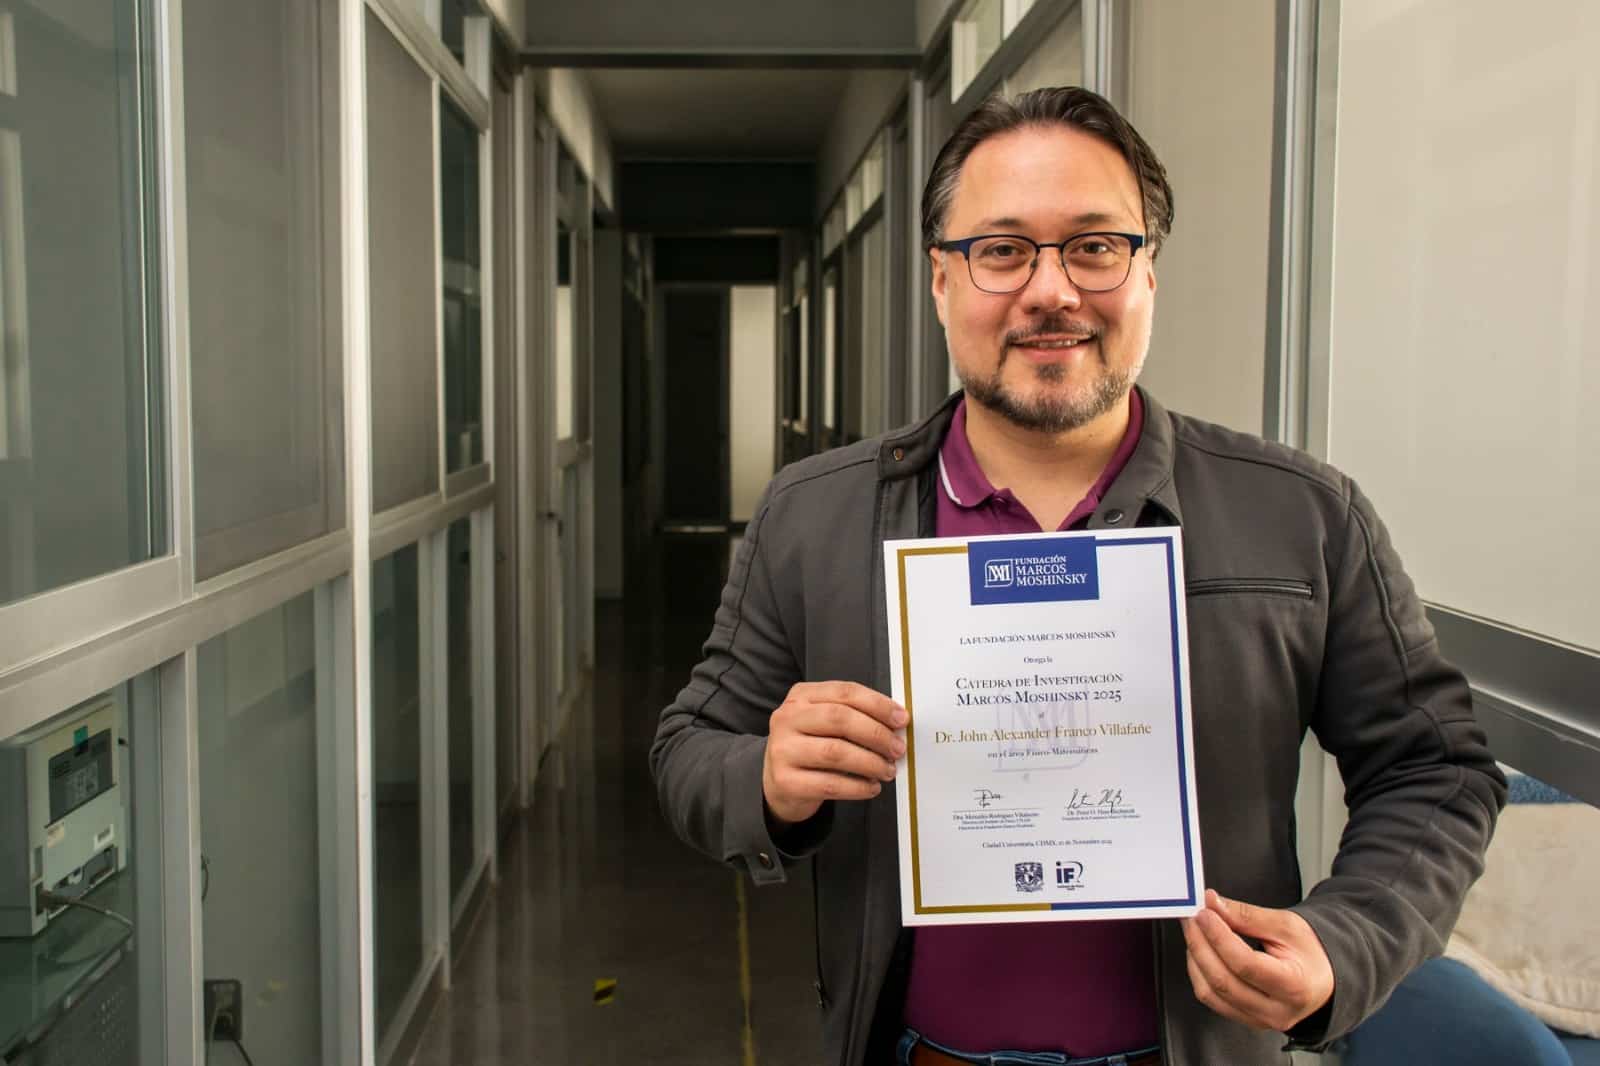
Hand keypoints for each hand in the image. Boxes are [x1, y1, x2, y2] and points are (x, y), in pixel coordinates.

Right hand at [762, 681, 907, 825]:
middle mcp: (787, 718)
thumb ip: (855, 715)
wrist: (777, 781)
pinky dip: (857, 787)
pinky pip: (830, 784)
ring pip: (836, 752)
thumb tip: (896, 722)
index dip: (878, 704)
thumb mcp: (824, 721)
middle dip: (877, 734)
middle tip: (897, 749)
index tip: (901, 719)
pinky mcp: (785, 781)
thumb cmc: (810, 747)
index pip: (845, 692)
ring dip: (870, 762)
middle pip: (840, 719)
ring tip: (887, 770)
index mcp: (801, 696)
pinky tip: (871, 787)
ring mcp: (783, 750)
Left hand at [1181, 889, 1334, 1032]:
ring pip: (1211, 992)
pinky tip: (1200, 950)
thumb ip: (1247, 915)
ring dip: (1195, 957)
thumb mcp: (1286, 925)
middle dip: (1200, 944)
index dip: (1219, 937)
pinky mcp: (1245, 1018)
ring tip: (1194, 929)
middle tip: (1191, 916)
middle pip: (1223, 980)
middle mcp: (1276, 1011)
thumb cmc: (1311, 952)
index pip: (1245, 964)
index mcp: (1294, 986)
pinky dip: (1199, 972)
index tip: (1204, 913)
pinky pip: (1211, 999)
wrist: (1324, 977)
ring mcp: (1259, 1020)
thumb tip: (1213, 904)